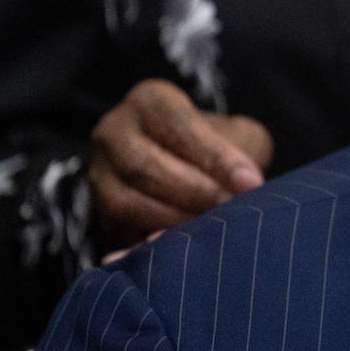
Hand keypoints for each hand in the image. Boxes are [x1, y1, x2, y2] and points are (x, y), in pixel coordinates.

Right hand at [90, 79, 273, 252]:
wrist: (182, 167)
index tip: (249, 182)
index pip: (177, 126)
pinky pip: (121, 232)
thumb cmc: (212, 147)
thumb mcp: (235, 133)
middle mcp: (114, 133)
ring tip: (213, 231)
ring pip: (127, 203)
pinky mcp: (100, 214)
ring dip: (173, 221)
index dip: (214, 157)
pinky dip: (155, 244)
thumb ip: (243, 151)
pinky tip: (188, 248)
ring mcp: (100, 175)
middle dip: (194, 193)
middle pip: (144, 165)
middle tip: (232, 211)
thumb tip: (247, 185)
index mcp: (149, 102)